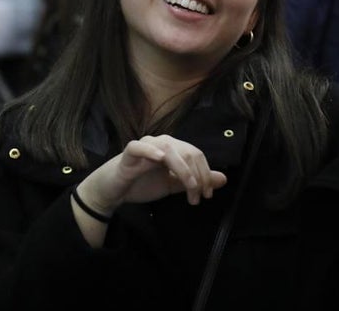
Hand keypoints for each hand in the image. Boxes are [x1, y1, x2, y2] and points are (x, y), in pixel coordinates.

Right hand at [78, 135, 227, 216]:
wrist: (115, 190)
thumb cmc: (142, 184)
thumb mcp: (173, 185)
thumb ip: (196, 181)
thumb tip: (223, 179)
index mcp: (173, 148)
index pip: (197, 155)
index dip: (205, 174)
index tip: (207, 195)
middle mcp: (162, 142)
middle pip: (188, 152)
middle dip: (197, 176)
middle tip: (197, 197)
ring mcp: (145, 145)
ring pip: (170, 149)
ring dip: (183, 170)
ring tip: (188, 188)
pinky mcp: (129, 152)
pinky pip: (140, 147)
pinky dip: (151, 151)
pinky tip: (161, 159)